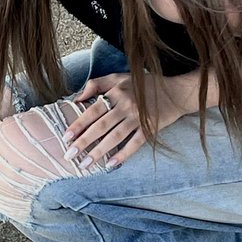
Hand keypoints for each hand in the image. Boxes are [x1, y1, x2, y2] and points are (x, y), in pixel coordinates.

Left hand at [62, 73, 185, 168]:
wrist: (175, 92)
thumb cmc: (143, 84)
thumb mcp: (119, 77)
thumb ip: (97, 84)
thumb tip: (77, 98)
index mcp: (116, 92)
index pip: (92, 111)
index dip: (78, 124)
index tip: (65, 137)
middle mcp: (126, 105)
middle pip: (101, 127)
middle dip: (83, 142)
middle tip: (69, 155)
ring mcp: (138, 118)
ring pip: (115, 138)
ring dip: (99, 152)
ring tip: (85, 164)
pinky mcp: (150, 128)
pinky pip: (134, 144)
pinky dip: (122, 155)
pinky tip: (110, 165)